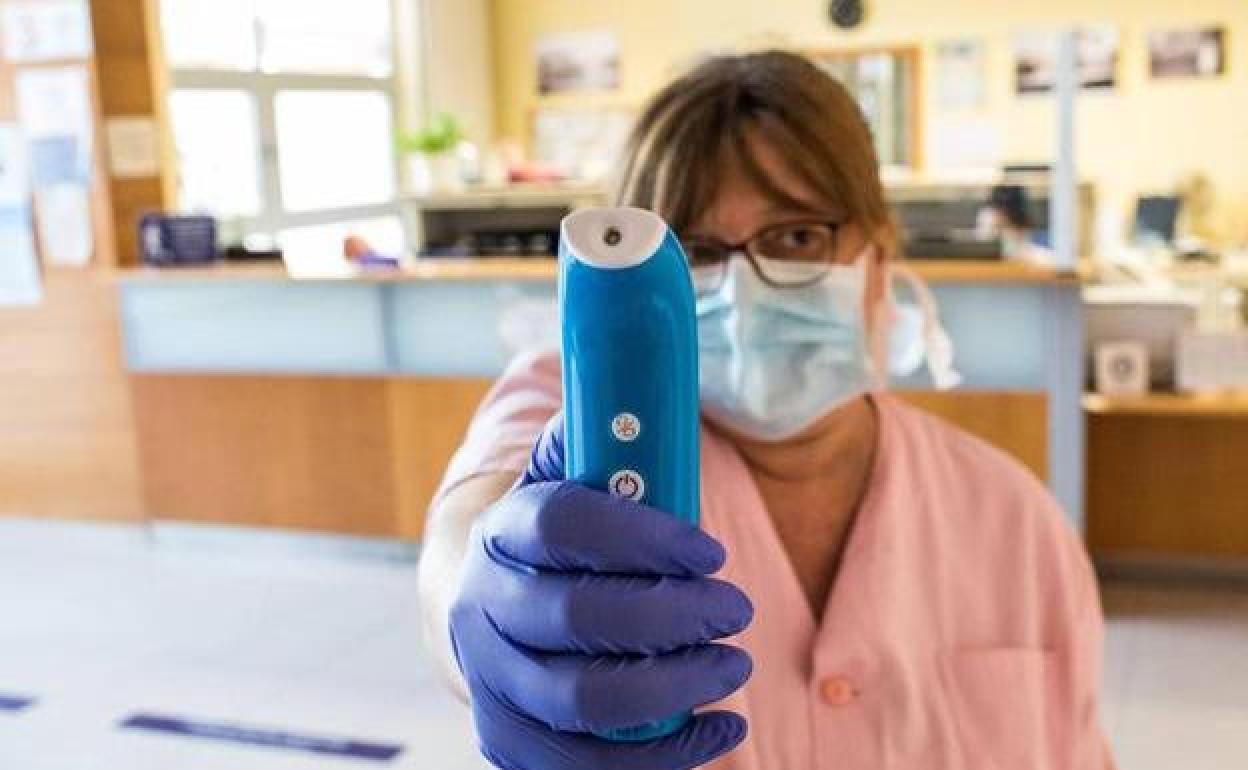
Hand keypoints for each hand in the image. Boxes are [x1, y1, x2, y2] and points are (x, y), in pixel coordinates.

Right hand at [449, 415, 753, 769]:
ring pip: (580, 700)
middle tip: (737, 610)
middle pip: (575, 619)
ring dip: (673, 688)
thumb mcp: (576, 474)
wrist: (497, 602)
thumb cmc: (564, 536)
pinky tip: (719, 728)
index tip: (712, 553)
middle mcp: (482, 605)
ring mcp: (491, 679)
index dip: (642, 538)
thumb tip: (652, 403)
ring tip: (734, 667)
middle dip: (672, 617)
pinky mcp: (510, 738)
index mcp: (502, 529)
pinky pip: (583, 765)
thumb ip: (610, 441)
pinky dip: (660, 757)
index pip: (562, 526)